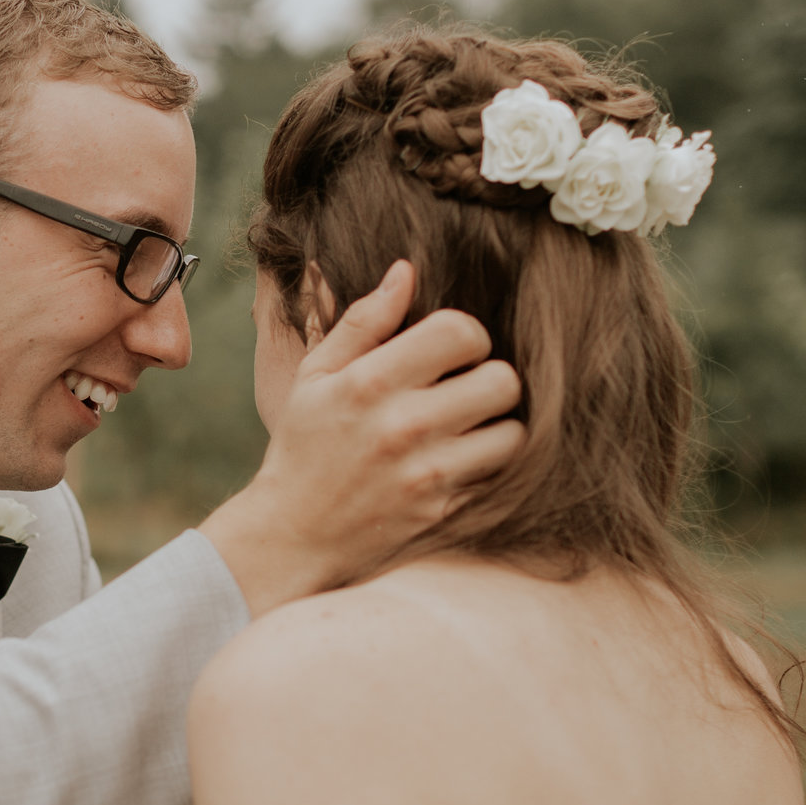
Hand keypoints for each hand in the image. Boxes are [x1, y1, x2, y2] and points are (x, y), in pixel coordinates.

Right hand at [199, 261, 523, 615]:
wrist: (294, 533)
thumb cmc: (305, 445)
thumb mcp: (317, 375)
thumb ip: (364, 322)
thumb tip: (406, 271)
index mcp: (371, 383)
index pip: (460, 332)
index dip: (467, 334)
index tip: (452, 350)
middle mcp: (404, 426)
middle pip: (501, 380)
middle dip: (490, 377)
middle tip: (467, 387)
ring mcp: (428, 474)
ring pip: (511, 432)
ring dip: (496, 425)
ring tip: (468, 425)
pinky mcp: (443, 511)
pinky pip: (497, 475)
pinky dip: (487, 464)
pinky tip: (459, 459)